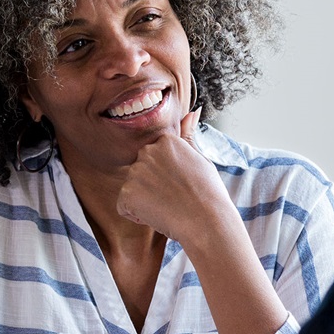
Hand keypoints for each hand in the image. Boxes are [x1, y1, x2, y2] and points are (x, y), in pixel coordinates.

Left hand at [116, 108, 231, 240]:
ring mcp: (136, 172)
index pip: (154, 159)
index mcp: (165, 141)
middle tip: (175, 196)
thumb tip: (193, 112)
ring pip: (132, 189)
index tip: (181, 184)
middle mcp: (147, 151)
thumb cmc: (208, 193)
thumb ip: (188, 136)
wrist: (207, 221)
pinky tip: (158, 215)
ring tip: (168, 206)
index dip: (166, 176)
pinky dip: (137, 215)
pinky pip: (124, 206)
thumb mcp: (201, 159)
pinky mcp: (127, 193)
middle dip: (152, 186)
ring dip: (145, 201)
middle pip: (141, 172)